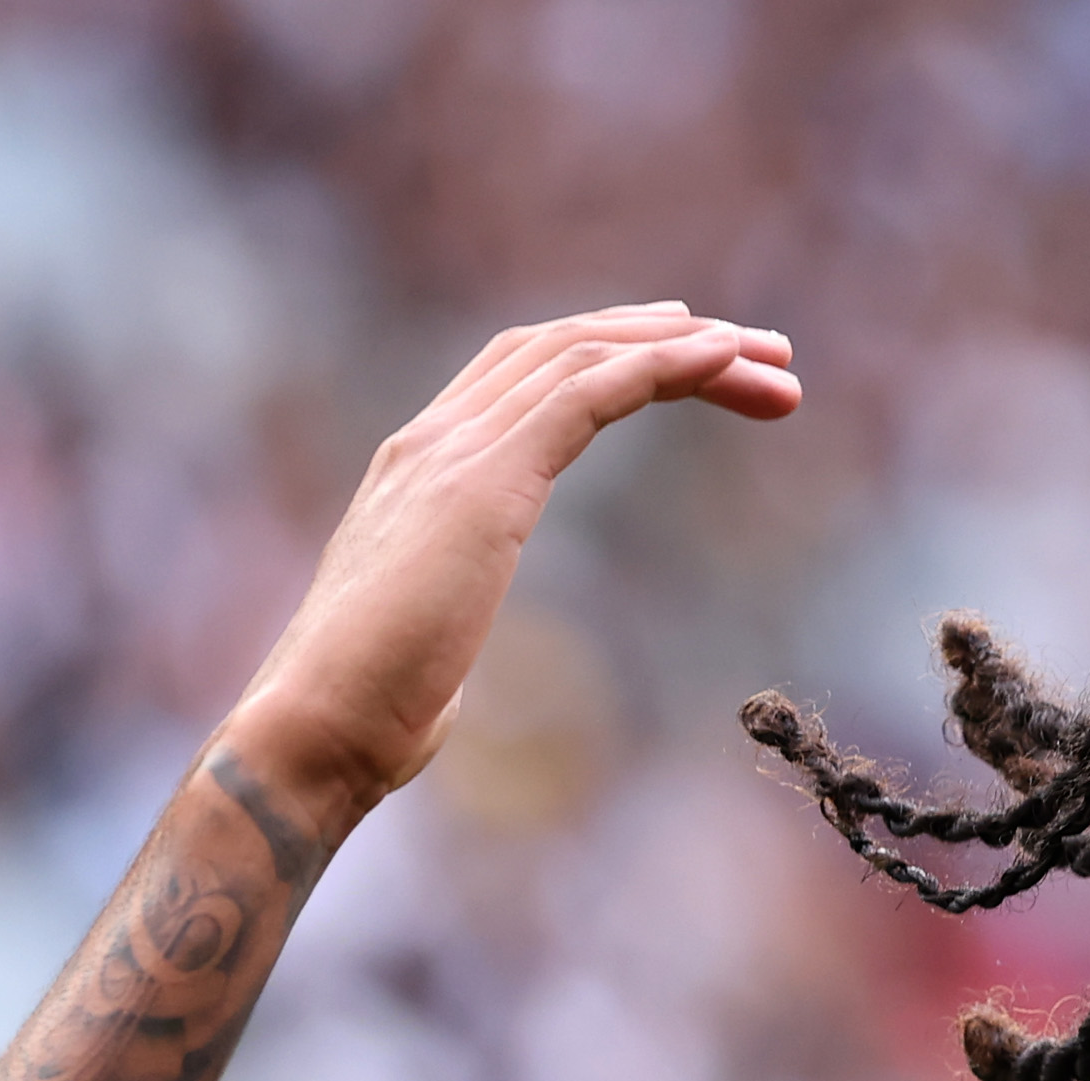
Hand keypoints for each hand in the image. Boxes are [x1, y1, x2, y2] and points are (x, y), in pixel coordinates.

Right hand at [222, 305, 799, 832]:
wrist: (315, 730)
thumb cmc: (370, 710)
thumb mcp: (427, 636)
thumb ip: (445, 609)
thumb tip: (448, 654)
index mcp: (419, 469)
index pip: (529, 377)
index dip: (620, 359)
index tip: (706, 371)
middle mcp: (432, 439)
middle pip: (568, 348)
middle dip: (673, 341)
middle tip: (770, 356)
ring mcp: (451, 451)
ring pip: (586, 355)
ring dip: (690, 349)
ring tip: (774, 358)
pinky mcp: (483, 482)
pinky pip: (587, 392)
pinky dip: (660, 365)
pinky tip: (720, 359)